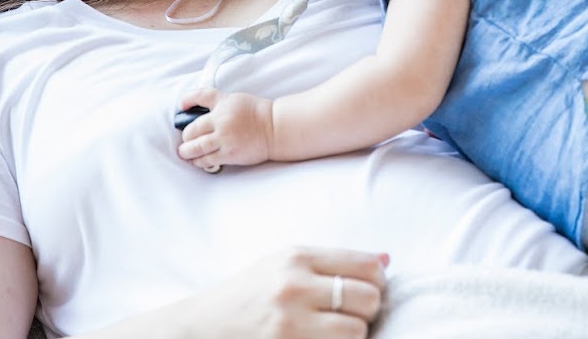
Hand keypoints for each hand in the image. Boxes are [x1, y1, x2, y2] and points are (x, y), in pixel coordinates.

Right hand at [174, 247, 389, 338]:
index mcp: (297, 257)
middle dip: (368, 309)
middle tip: (352, 314)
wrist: (201, 327)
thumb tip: (386, 260)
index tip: (367, 289)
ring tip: (334, 330)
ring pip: (358, 331)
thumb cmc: (250, 293)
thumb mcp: (284, 263)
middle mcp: (294, 286)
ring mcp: (290, 323)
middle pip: (369, 298)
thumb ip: (333, 261)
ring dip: (354, 334)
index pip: (367, 266)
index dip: (378, 281)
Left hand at [177, 88, 274, 170]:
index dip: (186, 102)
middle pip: (192, 130)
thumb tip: (194, 103)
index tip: (181, 108)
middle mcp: (221, 122)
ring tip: (184, 153)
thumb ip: (215, 99)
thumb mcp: (234, 98)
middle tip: (185, 140)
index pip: (199, 99)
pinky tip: (197, 161)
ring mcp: (225, 140)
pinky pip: (208, 160)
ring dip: (187, 151)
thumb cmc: (256, 112)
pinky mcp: (230, 154)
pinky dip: (199, 161)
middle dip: (185, 137)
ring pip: (196, 147)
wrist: (274, 128)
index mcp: (222, 106)